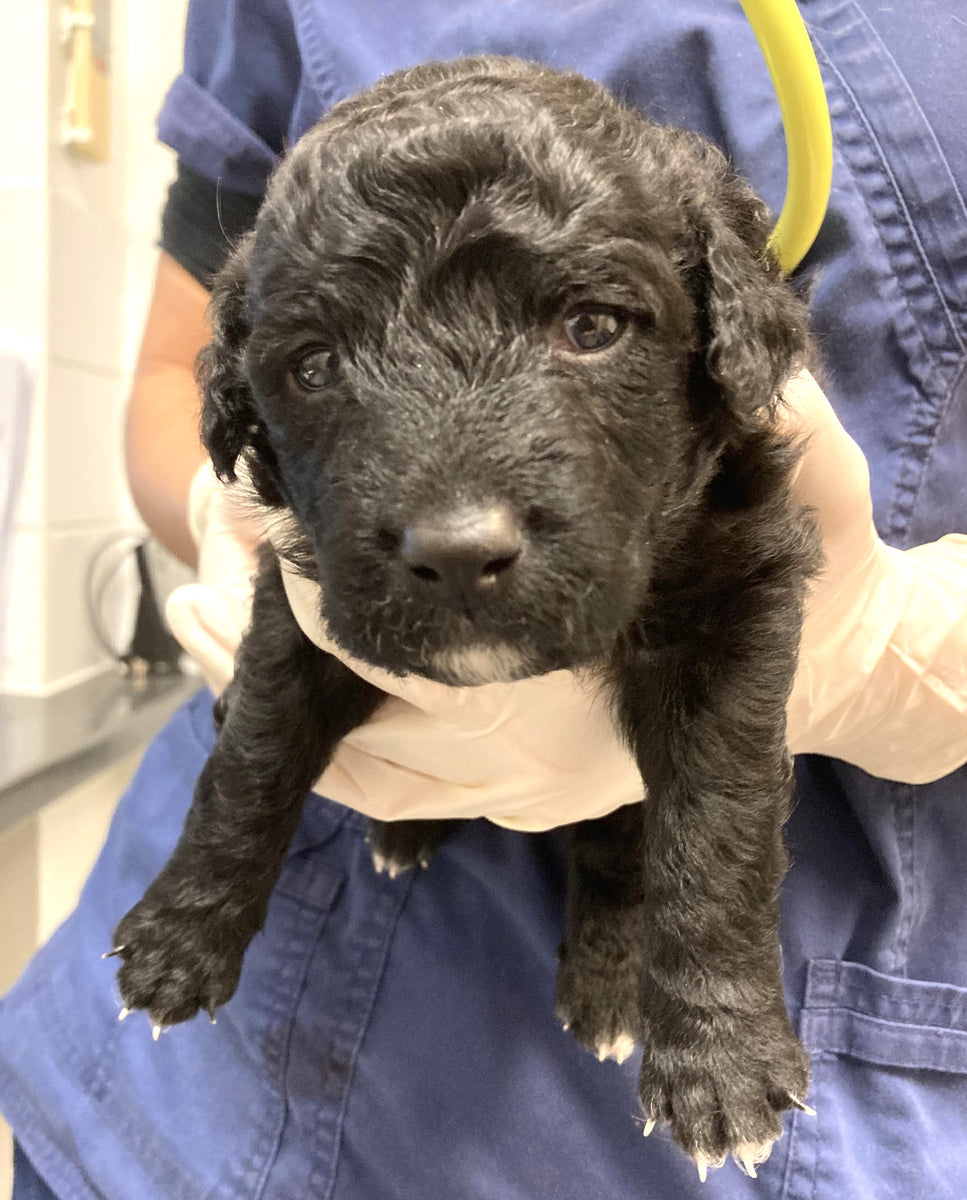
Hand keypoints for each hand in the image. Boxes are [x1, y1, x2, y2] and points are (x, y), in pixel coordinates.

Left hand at [168, 373, 966, 827]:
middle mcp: (531, 753)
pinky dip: (319, 747)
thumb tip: (763, 380)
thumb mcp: (804, 501)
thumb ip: (781, 441)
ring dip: (271, 699)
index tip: (255, 515)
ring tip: (199, 618)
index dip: (314, 585)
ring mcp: (517, 792)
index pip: (413, 647)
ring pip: (358, 768)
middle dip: (263, 636)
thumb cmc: (804, 582)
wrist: (826, 674)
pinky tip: (271, 692)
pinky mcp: (515, 802)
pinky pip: (388, 795)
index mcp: (573, 688)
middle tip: (196, 565)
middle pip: (357, 712)